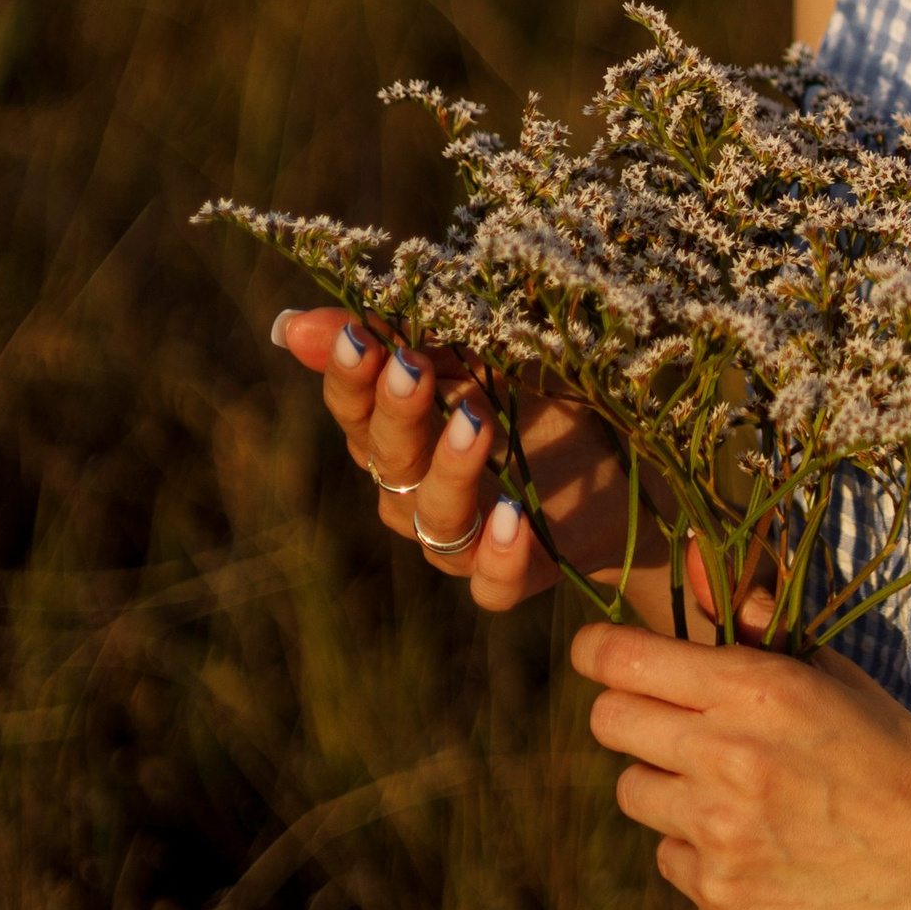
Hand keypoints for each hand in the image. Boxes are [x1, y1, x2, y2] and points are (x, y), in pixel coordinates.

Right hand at [267, 307, 667, 623]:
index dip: (350, 376)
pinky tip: (513, 518)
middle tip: (415, 368)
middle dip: (397, 413)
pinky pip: (491, 584)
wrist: (621, 473)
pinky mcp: (514, 576)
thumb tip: (289, 325)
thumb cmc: (539, 401)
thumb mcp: (483, 355)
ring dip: (450, 471)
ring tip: (475, 425)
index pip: (354, 410)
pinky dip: (499, 556)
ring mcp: (462, 539)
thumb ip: (404, 337)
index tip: (359, 336)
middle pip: (387, 460)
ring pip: (433, 519)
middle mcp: (417, 492)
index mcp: (402, 434)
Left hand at [572, 621, 910, 909]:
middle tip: (677, 723)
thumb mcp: (838, 676)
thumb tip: (689, 563)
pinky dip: (695, 846)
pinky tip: (752, 839)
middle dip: (634, 714)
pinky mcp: (721, 889)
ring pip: (631, 790)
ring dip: (665, 783)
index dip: (604, 651)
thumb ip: (760, 625)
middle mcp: (724, 755)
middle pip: (608, 721)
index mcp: (756, 688)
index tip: (611, 655)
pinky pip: (666, 854)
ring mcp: (718, 828)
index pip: (621, 658)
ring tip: (728, 788)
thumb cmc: (898, 757)